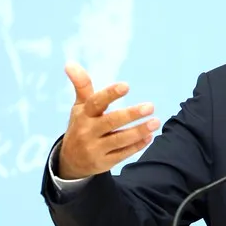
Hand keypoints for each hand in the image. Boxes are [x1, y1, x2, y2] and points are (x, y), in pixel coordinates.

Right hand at [58, 62, 159, 179]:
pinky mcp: (104, 162)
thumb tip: (70, 63)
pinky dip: (137, 146)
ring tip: (155, 122)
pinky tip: (149, 138)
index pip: (96, 102)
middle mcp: (87, 131)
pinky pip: (123, 154)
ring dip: (139, 131)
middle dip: (131, 114)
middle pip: (111, 122)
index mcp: (83, 115)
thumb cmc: (81, 125)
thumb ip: (81, 85)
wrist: (70, 161)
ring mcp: (95, 148)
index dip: (110, 94)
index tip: (126, 86)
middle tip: (151, 106)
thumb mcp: (80, 107)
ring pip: (119, 140)